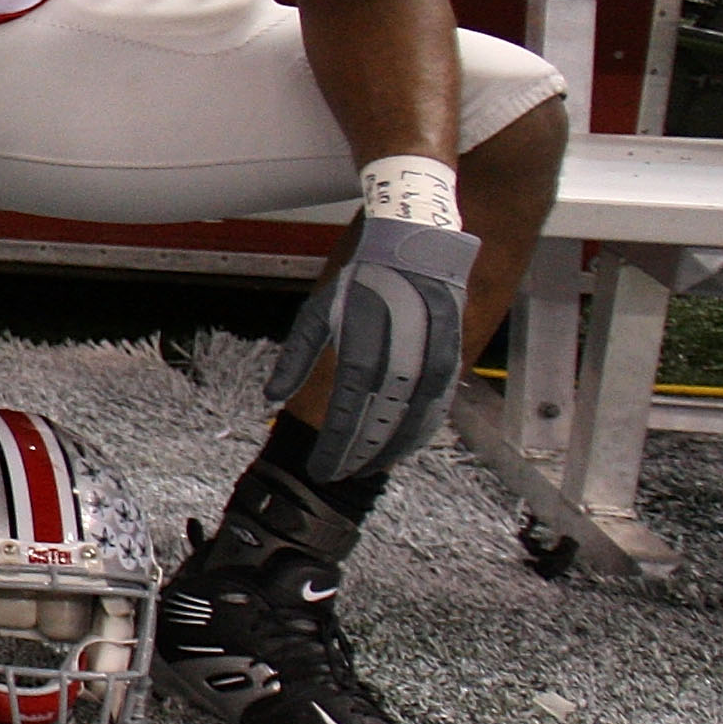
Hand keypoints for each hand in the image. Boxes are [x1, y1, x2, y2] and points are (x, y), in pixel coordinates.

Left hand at [264, 213, 479, 480]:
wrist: (418, 248)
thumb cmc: (365, 279)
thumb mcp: (319, 312)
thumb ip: (295, 358)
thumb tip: (271, 396)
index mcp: (363, 347)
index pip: (346, 412)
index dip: (334, 446)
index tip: (321, 468)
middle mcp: (400, 359)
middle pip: (379, 423)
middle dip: (358, 455)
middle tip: (340, 475)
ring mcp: (431, 361)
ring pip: (412, 422)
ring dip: (389, 450)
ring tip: (367, 468)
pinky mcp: (451, 360)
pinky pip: (436, 408)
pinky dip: (418, 432)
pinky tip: (403, 445)